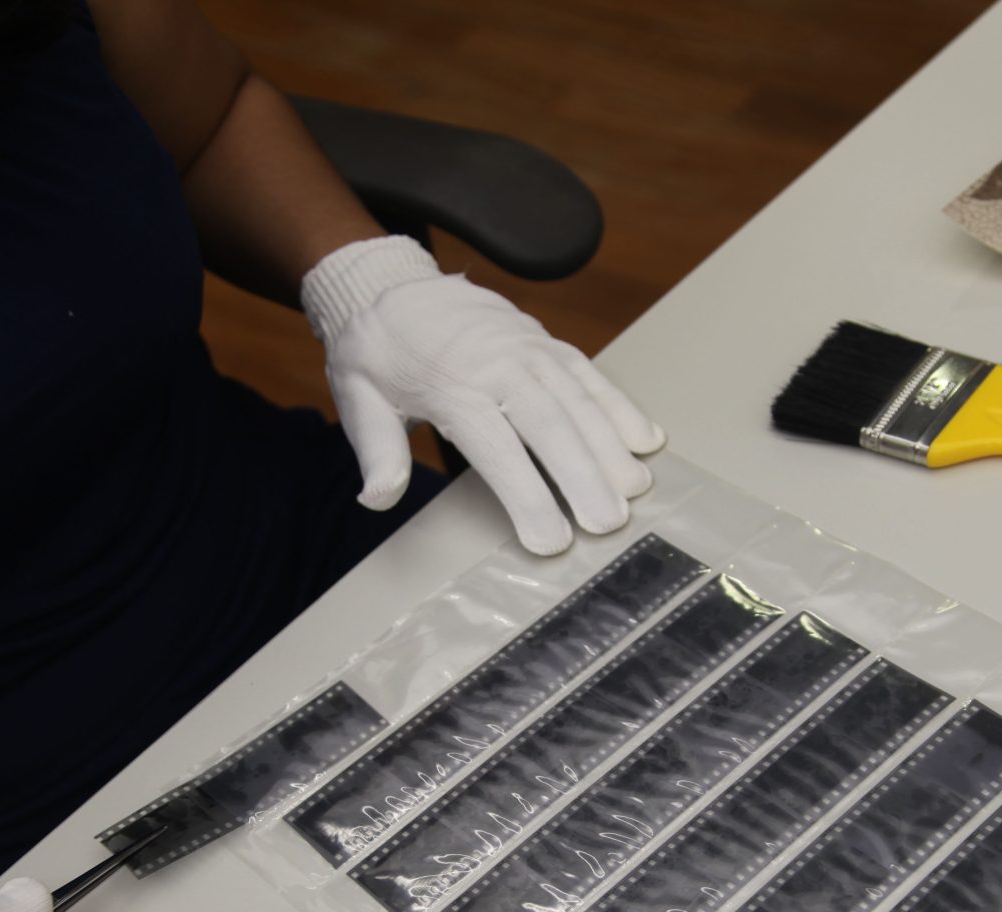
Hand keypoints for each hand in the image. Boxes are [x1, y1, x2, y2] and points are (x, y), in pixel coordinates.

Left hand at [301, 236, 663, 554]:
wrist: (388, 282)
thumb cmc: (376, 351)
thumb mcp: (357, 398)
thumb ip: (376, 450)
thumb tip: (377, 498)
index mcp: (451, 387)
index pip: (497, 449)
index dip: (527, 496)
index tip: (551, 540)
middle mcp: (497, 364)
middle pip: (550, 424)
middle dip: (584, 476)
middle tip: (609, 524)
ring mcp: (527, 348)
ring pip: (578, 398)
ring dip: (611, 445)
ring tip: (635, 489)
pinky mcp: (544, 341)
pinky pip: (589, 373)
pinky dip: (619, 405)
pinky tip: (644, 440)